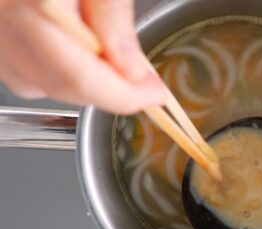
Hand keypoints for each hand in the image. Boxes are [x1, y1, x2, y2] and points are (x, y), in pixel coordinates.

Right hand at [0, 0, 165, 113]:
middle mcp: (0, 23)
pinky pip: (17, 68)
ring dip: (83, 83)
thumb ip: (112, 17)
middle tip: (144, 83)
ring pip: (36, 84)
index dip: (124, 96)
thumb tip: (132, 69)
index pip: (79, 76)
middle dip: (109, 92)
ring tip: (112, 60)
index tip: (155, 95)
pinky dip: (53, 70)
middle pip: (60, 86)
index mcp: (30, 5)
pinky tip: (75, 51)